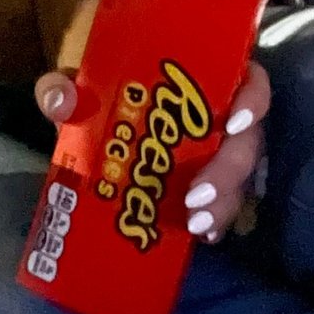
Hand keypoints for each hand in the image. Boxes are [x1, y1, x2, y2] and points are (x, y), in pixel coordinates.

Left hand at [35, 56, 270, 245]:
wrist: (90, 126)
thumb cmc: (95, 94)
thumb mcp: (76, 86)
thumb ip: (62, 86)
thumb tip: (60, 100)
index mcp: (199, 77)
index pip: (247, 78)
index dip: (252, 98)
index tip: (232, 123)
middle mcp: (219, 112)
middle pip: (247, 137)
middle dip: (229, 170)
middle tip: (195, 196)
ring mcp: (219, 151)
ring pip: (240, 176)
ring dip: (224, 201)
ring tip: (196, 223)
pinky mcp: (210, 183)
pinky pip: (226, 203)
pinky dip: (217, 220)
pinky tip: (202, 236)